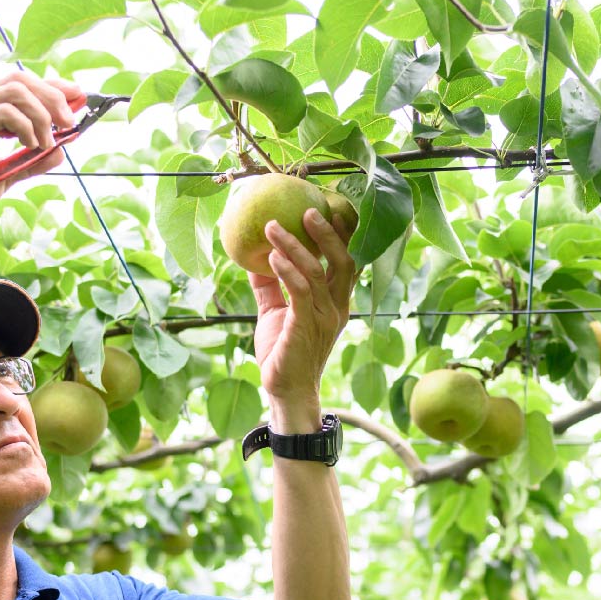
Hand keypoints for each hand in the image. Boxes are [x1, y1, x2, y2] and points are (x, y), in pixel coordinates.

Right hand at [0, 73, 86, 220]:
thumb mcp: (4, 177)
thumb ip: (31, 163)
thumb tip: (61, 152)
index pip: (23, 84)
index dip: (53, 87)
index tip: (78, 97)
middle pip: (22, 78)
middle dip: (54, 96)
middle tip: (69, 123)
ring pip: (17, 90)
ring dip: (42, 113)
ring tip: (48, 140)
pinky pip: (5, 112)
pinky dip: (26, 127)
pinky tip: (30, 146)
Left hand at [250, 208, 355, 431]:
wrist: (285, 390)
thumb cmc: (283, 351)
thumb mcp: (276, 312)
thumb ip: (271, 285)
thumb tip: (254, 257)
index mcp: (335, 301)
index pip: (346, 262)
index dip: (342, 236)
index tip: (329, 209)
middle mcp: (337, 307)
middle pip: (343, 261)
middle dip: (327, 233)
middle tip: (307, 211)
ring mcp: (324, 317)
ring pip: (317, 271)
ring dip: (294, 245)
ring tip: (272, 227)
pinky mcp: (306, 326)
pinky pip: (301, 291)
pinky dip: (287, 270)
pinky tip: (271, 256)